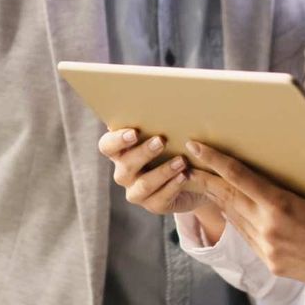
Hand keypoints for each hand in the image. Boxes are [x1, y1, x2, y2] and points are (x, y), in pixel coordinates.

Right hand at [98, 128, 221, 226]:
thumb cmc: (176, 146)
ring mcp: (136, 191)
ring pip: (143, 185)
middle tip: (161, 141)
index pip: (107, 146)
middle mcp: (125, 172)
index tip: (134, 132)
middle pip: (125, 165)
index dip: (117, 140)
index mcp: (121, 151)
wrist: (196, 177)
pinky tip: (184, 176)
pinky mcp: (153, 205)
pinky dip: (172, 187)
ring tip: (181, 161)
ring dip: (162, 172)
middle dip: (143, 153)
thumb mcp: (168, 133)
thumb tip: (164, 99)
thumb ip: (158, 122)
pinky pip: (158, 200)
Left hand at [185, 140, 304, 296]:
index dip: (213, 160)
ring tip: (204, 182)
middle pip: (227, 196)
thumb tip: (261, 174)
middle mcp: (268, 227)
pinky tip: (232, 209)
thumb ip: (283, 191)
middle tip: (187, 163)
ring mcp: (266, 248)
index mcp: (281, 205)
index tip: (195, 146)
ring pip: (233, 217)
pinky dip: (237, 220)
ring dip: (219, 199)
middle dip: (204, 178)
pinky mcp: (269, 263)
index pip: (238, 176)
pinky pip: (246, 236)